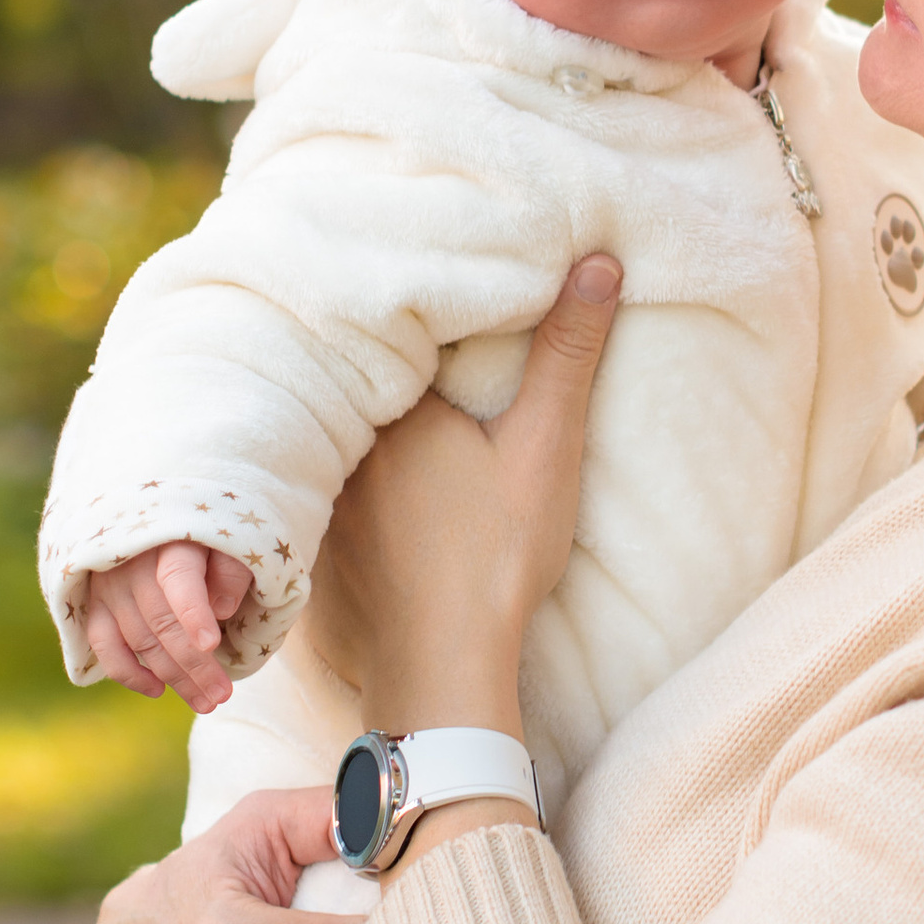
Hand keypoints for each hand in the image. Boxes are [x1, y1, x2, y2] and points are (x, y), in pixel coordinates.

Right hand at [86, 541, 254, 715]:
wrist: (150, 518)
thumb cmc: (201, 536)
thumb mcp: (226, 539)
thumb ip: (231, 568)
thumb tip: (222, 608)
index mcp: (170, 541)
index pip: (179, 578)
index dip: (194, 613)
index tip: (212, 645)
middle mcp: (133, 564)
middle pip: (163, 622)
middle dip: (196, 665)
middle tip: (222, 695)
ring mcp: (109, 586)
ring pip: (139, 640)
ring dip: (173, 677)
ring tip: (206, 701)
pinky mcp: (94, 603)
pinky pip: (104, 645)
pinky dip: (127, 672)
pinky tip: (157, 690)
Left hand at [309, 257, 620, 735]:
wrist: (443, 662)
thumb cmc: (496, 554)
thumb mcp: (544, 447)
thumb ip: (566, 355)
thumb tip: (597, 261)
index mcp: (393, 405)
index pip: (398, 325)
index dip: (424, 297)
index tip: (446, 271)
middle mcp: (345, 437)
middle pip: (366, 368)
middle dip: (392, 344)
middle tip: (421, 309)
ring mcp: (328, 489)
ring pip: (346, 419)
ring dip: (368, 400)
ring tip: (397, 372)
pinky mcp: (326, 532)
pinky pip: (332, 468)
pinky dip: (353, 452)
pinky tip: (381, 462)